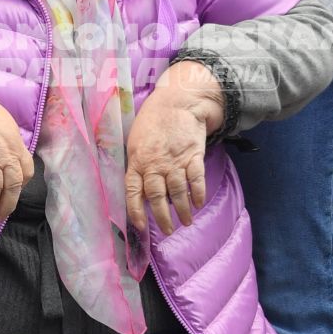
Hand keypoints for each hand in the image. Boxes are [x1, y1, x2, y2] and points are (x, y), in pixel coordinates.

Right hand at [0, 71, 32, 220]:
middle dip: (8, 204)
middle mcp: (4, 152)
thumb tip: (11, 155)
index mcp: (15, 142)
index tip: (14, 193)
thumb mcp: (3, 122)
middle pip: (12, 184)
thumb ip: (10, 140)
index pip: (27, 170)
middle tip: (2, 215)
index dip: (21, 185)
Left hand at [125, 61, 224, 236]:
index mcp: (138, 161)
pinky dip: (198, 193)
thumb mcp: (136, 141)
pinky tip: (198, 203)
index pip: (134, 191)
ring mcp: (176, 161)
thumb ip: (137, 165)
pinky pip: (196, 179)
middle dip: (163, 217)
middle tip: (168, 231)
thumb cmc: (153, 121)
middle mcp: (156, 164)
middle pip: (158, 196)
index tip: (141, 226)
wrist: (178, 102)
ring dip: (183, 210)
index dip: (136, 210)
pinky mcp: (193, 156)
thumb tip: (139, 190)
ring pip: (178, 192)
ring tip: (186, 222)